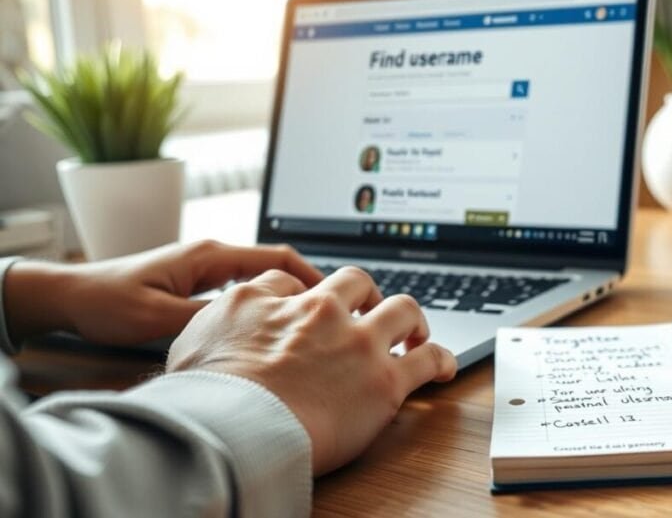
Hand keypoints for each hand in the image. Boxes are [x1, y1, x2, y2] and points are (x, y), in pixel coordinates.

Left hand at [3, 240, 323, 346]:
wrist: (70, 298)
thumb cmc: (108, 303)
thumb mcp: (160, 317)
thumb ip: (210, 320)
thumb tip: (256, 329)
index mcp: (212, 256)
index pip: (280, 257)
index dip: (316, 276)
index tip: (339, 298)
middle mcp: (214, 258)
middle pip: (279, 268)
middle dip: (310, 290)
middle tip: (334, 317)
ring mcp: (206, 271)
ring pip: (263, 282)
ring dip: (287, 301)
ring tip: (310, 329)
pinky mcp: (197, 286)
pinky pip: (244, 294)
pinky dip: (264, 308)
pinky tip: (270, 333)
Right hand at [166, 266, 457, 474]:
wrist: (234, 425)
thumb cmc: (205, 395)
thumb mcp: (191, 338)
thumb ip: (217, 320)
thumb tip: (226, 319)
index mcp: (271, 300)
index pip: (297, 282)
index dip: (309, 296)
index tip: (314, 310)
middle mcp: (320, 311)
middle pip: (357, 282)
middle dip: (366, 295)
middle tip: (370, 314)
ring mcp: (358, 342)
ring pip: (403, 309)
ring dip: (411, 319)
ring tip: (413, 333)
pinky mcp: (385, 380)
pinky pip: (429, 358)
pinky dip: (441, 359)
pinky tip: (444, 367)